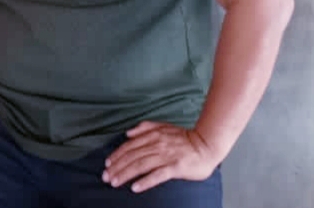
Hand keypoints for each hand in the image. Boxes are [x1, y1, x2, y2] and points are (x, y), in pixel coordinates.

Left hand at [101, 122, 220, 192]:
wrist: (207, 144)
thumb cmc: (186, 137)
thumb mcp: (164, 126)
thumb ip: (145, 127)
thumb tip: (128, 132)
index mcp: (153, 135)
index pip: (129, 146)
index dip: (117, 155)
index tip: (107, 164)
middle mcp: (157, 145)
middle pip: (132, 156)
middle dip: (116, 167)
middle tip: (106, 176)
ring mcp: (166, 156)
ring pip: (140, 165)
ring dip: (125, 174)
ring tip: (115, 182)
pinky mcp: (175, 167)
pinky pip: (157, 175)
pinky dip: (145, 181)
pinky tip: (135, 187)